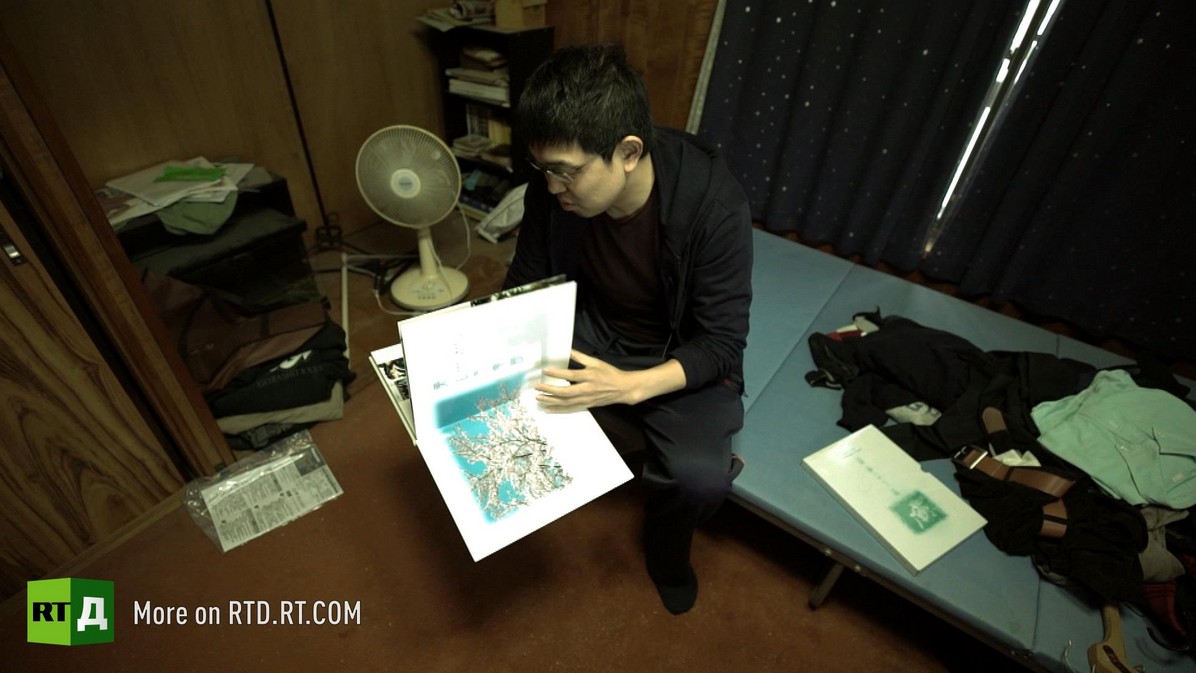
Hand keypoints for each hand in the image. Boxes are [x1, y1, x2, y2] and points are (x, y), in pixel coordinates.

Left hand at [535, 349, 686, 412]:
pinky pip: (570, 408)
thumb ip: (580, 357)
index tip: (545, 370)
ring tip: (539, 399)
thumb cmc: (609, 373)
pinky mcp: (587, 405)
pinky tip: (548, 409)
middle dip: (549, 390)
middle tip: (537, 387)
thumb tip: (567, 350)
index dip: (557, 373)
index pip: (570, 375)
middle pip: (565, 392)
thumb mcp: (596, 362)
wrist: (623, 389)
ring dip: (551, 401)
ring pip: (566, 402)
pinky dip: (559, 409)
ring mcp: (586, 399)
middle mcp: (587, 389)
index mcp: (589, 376)